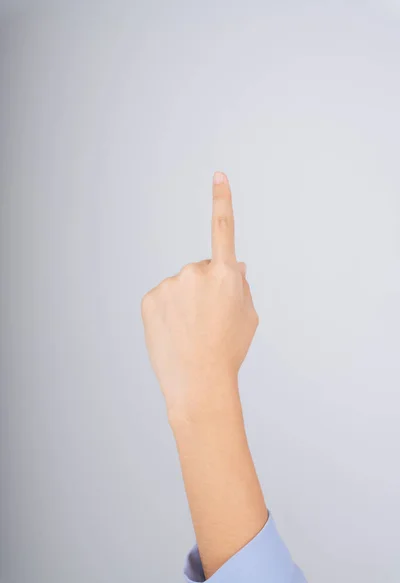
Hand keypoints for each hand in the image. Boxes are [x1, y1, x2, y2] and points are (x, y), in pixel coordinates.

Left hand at [141, 172, 258, 420]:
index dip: (222, 200)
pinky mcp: (150, 299)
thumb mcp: (247, 316)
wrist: (199, 382)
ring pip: (181, 286)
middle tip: (210, 320)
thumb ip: (242, 285)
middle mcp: (196, 272)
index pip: (223, 229)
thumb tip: (236, 265)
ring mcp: (170, 285)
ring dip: (187, 300)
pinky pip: (163, 297)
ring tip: (192, 330)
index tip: (218, 175)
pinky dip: (169, 310)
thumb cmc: (228, 350)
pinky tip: (175, 332)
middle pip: (203, 269)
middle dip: (207, 286)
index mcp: (226, 275)